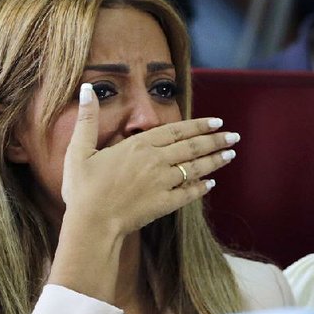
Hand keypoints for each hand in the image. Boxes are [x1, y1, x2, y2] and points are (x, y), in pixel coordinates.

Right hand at [62, 83, 238, 235]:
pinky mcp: (164, 204)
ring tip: (231, 154)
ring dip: (215, 161)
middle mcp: (156, 162)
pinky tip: (211, 185)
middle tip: (234, 136)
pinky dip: (201, 188)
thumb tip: (87, 89)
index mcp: (138, 146)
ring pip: (195, 168)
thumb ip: (87, 119)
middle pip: (193, 148)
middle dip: (216, 140)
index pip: (177, 131)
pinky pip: (188, 194)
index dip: (199, 125)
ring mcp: (162, 184)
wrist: (90, 224)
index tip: (217, 122)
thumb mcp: (79, 150)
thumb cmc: (82, 188)